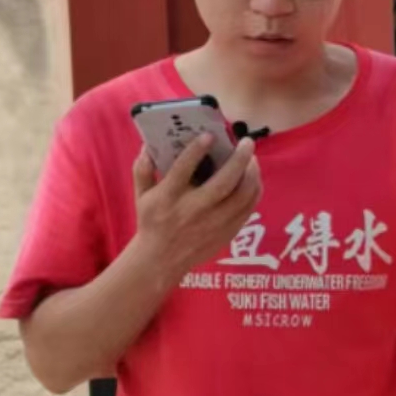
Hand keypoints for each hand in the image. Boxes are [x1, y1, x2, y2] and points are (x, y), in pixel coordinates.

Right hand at [132, 135, 261, 284]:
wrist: (161, 260)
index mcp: (169, 197)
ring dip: (252, 174)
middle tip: (247, 142)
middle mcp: (194, 210)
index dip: (196, 151)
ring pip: (242, 197)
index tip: (210, 135)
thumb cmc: (152, 221)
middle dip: (239, 160)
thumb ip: (142, 169)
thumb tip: (148, 144)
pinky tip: (253, 179)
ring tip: (253, 159)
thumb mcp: (141, 195)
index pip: (183, 170)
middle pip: (224, 183)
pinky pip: (247, 210)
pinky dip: (254, 192)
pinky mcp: (226, 233)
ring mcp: (213, 224)